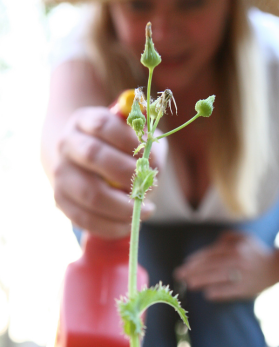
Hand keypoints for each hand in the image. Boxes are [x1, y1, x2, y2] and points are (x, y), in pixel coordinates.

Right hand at [52, 106, 164, 237]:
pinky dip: (111, 225)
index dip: (130, 141)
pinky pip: (85, 219)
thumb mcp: (134, 137)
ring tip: (145, 210)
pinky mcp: (60, 200)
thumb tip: (152, 164)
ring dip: (122, 206)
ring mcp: (60, 174)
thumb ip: (146, 145)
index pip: (103, 124)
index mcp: (83, 120)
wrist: (81, 162)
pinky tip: (128, 224)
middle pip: (93, 155)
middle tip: (150, 187)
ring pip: (89, 193)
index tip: (151, 157)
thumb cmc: (117, 149)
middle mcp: (66, 144)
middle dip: (126, 173)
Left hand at [173, 230, 278, 300]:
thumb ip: (227, 238)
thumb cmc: (257, 253)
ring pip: (219, 277)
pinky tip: (208, 295)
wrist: (277, 268)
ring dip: (202, 281)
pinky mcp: (246, 288)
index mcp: (235, 248)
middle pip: (211, 265)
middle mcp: (237, 260)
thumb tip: (212, 244)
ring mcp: (242, 274)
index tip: (185, 265)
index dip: (197, 260)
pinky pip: (231, 291)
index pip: (211, 254)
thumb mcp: (245, 238)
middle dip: (194, 271)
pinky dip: (220, 293)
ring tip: (189, 284)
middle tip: (179, 275)